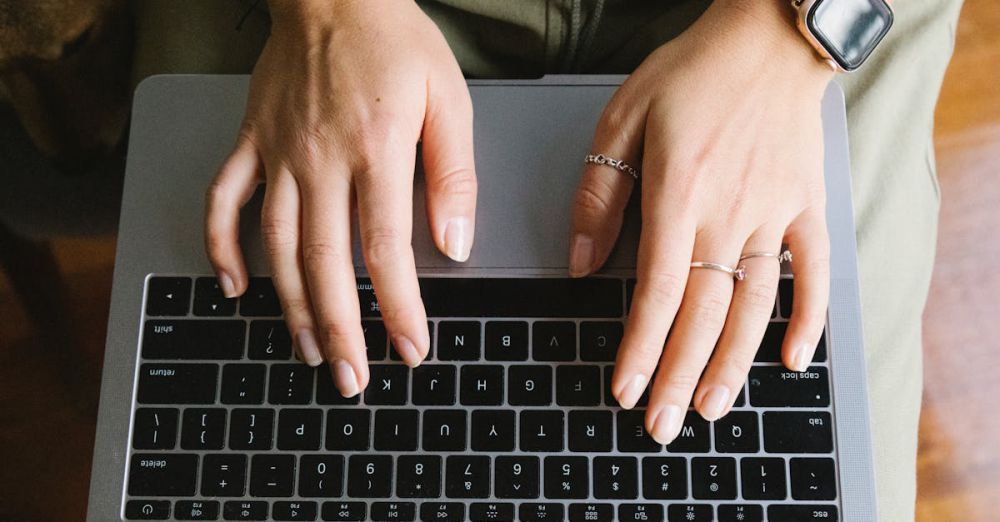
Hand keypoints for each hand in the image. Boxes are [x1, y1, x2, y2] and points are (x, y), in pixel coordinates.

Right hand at [205, 0, 475, 396]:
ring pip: (277, 246)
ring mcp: (278, 152)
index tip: (409, 349)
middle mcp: (321, 159)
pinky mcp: (250, 142)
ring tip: (311, 350)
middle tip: (353, 378)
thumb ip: (454, 175)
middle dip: (341, 328)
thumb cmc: (395, 41)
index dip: (398, 308)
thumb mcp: (448, 99)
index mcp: (376, 149)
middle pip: (326, 263)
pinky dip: (222, 247)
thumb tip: (456, 243)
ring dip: (292, 306)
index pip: (387, 250)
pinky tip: (235, 286)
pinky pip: (224, 200)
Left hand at [569, 0, 833, 442]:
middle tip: (661, 424)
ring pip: (752, 307)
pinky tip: (794, 358)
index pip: (655, 293)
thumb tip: (579, 263)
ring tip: (709, 407)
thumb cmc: (692, 73)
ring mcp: (772, 215)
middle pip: (701, 315)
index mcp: (677, 196)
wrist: (767, 39)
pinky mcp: (805, 208)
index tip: (624, 389)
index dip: (638, 348)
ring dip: (731, 363)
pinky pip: (813, 272)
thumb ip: (599, 196)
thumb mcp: (622, 120)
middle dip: (675, 375)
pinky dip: (808, 317)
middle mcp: (726, 215)